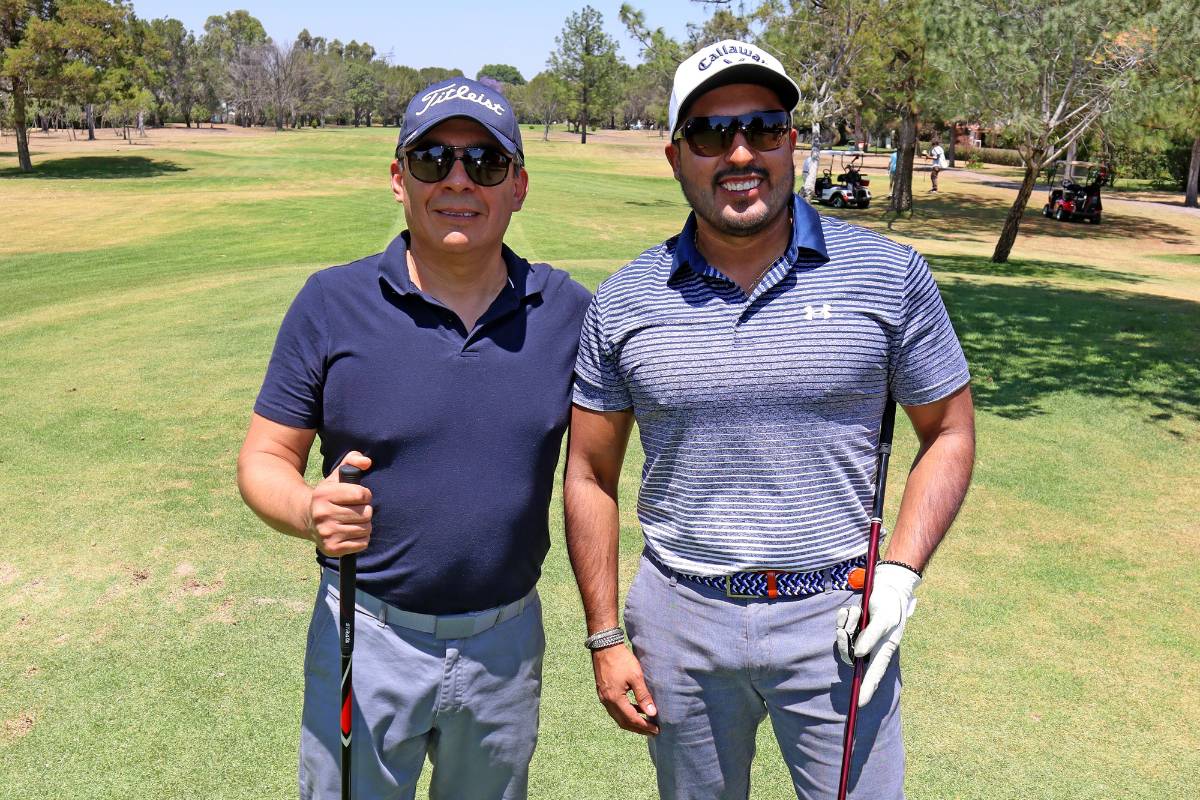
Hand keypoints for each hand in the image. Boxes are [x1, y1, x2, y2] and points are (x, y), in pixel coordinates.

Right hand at [306, 452, 372, 556]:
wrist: (307, 519)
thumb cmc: (329, 495)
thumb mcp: (337, 475)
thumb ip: (352, 460)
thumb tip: (367, 462)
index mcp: (324, 494)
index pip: (362, 495)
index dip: (365, 495)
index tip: (359, 496)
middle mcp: (322, 514)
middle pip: (366, 513)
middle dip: (365, 511)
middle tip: (355, 510)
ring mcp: (326, 533)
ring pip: (366, 529)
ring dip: (364, 525)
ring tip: (353, 521)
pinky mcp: (331, 548)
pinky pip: (362, 543)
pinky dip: (362, 539)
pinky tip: (351, 533)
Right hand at [591, 645, 658, 735]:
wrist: (604, 646)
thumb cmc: (621, 659)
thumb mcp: (636, 676)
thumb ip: (643, 696)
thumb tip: (652, 713)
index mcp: (614, 699)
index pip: (631, 719)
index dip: (644, 726)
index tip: (657, 730)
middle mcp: (606, 701)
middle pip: (623, 722)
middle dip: (638, 728)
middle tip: (652, 731)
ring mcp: (603, 697)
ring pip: (618, 717)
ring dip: (632, 721)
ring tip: (646, 722)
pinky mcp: (603, 692)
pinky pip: (615, 709)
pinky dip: (626, 712)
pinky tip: (636, 708)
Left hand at [836, 563, 921, 706]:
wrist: (885, 587)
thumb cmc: (890, 605)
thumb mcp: (884, 619)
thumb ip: (872, 635)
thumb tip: (860, 653)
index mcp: (883, 650)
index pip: (874, 674)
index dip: (867, 689)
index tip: (859, 703)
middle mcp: (870, 647)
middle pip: (849, 655)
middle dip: (845, 641)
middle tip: (847, 626)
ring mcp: (859, 638)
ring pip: (843, 639)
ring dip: (847, 623)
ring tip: (856, 610)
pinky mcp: (852, 628)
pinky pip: (840, 626)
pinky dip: (843, 617)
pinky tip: (851, 609)